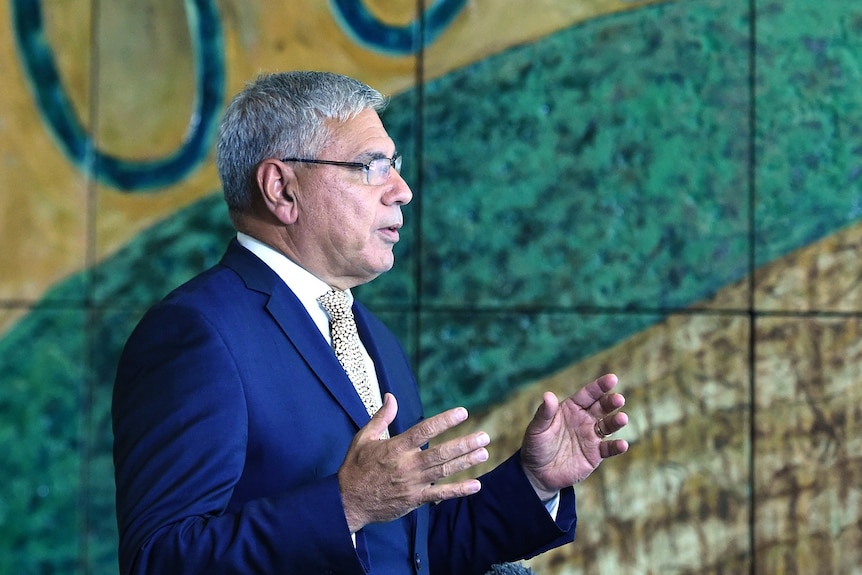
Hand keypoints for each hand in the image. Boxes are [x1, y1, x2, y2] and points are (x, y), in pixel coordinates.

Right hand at [337, 393, 489, 532]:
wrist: (348, 502)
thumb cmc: (355, 467)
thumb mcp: (363, 438)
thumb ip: (381, 417)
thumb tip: (391, 397)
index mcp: (395, 448)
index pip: (424, 430)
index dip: (444, 421)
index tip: (462, 412)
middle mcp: (407, 465)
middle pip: (440, 453)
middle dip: (464, 444)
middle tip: (484, 436)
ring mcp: (412, 483)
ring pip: (444, 471)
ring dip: (466, 462)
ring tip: (483, 453)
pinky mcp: (414, 500)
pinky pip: (440, 495)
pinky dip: (458, 490)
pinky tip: (476, 485)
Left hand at [520, 373, 628, 499]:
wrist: (538, 473)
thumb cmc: (536, 445)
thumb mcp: (537, 429)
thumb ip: (544, 413)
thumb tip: (548, 395)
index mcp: (571, 408)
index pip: (588, 394)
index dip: (599, 386)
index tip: (612, 379)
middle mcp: (585, 419)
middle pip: (601, 407)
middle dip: (611, 402)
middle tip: (619, 399)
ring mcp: (591, 437)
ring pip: (608, 426)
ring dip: (616, 422)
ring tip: (622, 418)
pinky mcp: (595, 454)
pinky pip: (608, 449)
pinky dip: (616, 447)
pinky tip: (622, 444)